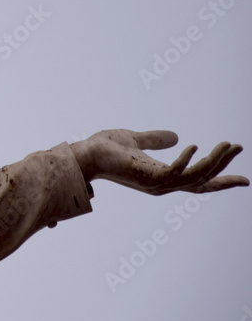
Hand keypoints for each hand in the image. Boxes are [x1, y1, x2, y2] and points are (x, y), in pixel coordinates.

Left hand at [71, 129, 246, 194]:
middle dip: (224, 166)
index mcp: (162, 177)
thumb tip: (176, 136)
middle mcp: (162, 184)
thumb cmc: (105, 149)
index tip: (244, 179)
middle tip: (239, 146)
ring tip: (228, 144)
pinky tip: (194, 146)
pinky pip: (174, 172)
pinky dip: (186, 160)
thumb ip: (156, 140)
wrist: (84, 154)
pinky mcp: (147, 177)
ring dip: (214, 161)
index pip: (198, 182)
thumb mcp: (136, 140)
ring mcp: (156, 183)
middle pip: (203, 180)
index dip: (221, 180)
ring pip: (195, 176)